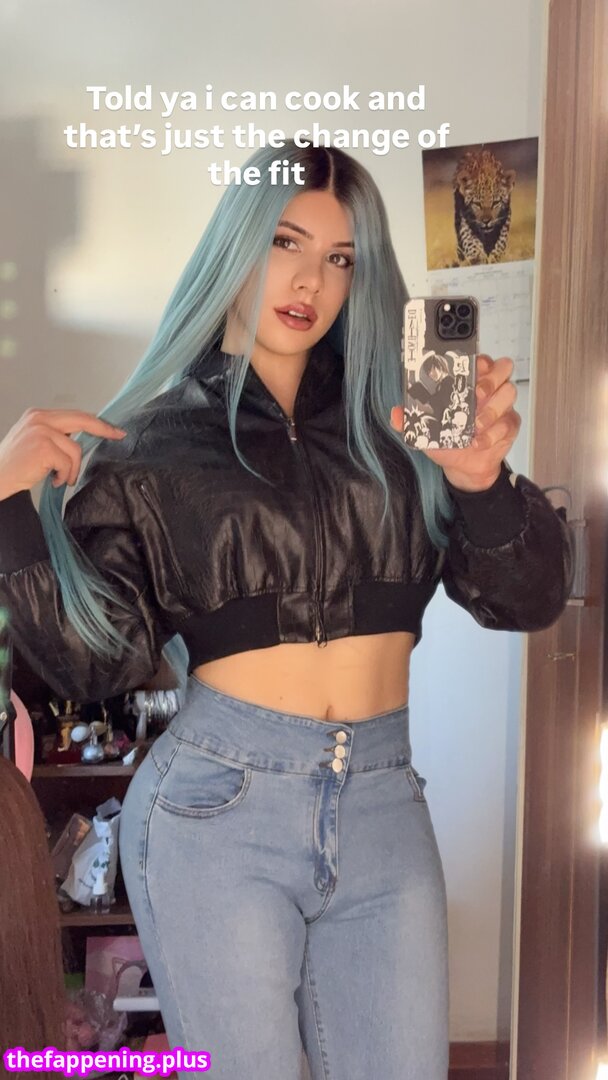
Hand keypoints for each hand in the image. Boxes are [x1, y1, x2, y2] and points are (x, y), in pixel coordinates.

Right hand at [0, 408, 126, 500]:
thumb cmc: (16, 464)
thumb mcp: (35, 441)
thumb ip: (56, 435)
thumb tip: (83, 439)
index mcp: (38, 415)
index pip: (75, 415)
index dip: (96, 422)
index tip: (114, 429)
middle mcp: (40, 418)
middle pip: (82, 420)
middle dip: (103, 429)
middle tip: (118, 436)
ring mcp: (41, 432)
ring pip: (75, 450)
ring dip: (72, 469)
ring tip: (60, 478)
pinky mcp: (44, 448)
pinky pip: (68, 464)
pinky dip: (64, 476)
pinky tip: (52, 480)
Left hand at [390, 354, 521, 491]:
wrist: (465, 466)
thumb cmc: (449, 440)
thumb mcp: (426, 429)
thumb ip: (412, 418)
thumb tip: (396, 413)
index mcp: (470, 382)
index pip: (480, 360)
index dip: (478, 361)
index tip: (469, 369)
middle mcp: (489, 389)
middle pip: (503, 367)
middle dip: (490, 378)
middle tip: (476, 394)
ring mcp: (502, 405)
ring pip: (509, 392)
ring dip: (492, 409)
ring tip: (475, 425)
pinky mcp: (510, 424)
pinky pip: (509, 422)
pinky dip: (493, 433)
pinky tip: (479, 442)